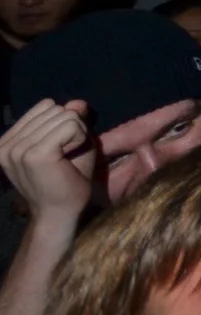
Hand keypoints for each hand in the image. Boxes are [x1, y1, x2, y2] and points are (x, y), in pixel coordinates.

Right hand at [0, 97, 95, 222]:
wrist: (60, 212)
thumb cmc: (67, 178)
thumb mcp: (71, 141)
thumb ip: (73, 119)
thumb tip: (77, 102)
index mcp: (7, 141)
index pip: (45, 106)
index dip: (63, 122)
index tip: (59, 149)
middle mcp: (6, 144)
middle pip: (56, 109)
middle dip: (72, 128)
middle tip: (65, 156)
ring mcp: (17, 149)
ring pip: (65, 115)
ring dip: (77, 135)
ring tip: (65, 159)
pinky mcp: (34, 154)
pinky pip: (71, 125)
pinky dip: (79, 139)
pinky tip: (69, 159)